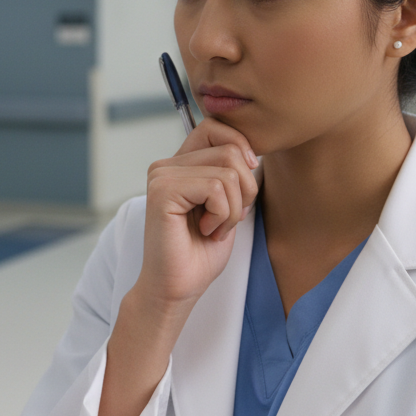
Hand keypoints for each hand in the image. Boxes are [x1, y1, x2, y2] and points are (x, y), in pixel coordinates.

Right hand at [137, 119, 259, 308]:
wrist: (177, 288)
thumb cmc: (200, 251)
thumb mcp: (227, 204)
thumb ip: (232, 173)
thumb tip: (253, 153)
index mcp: (179, 163)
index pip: (216, 127)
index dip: (241, 148)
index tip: (245, 183)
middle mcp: (166, 164)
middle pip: (230, 150)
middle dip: (244, 190)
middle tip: (225, 219)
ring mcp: (161, 176)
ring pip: (228, 172)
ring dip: (232, 209)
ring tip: (212, 228)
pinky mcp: (162, 192)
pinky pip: (216, 189)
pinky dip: (222, 216)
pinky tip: (205, 231)